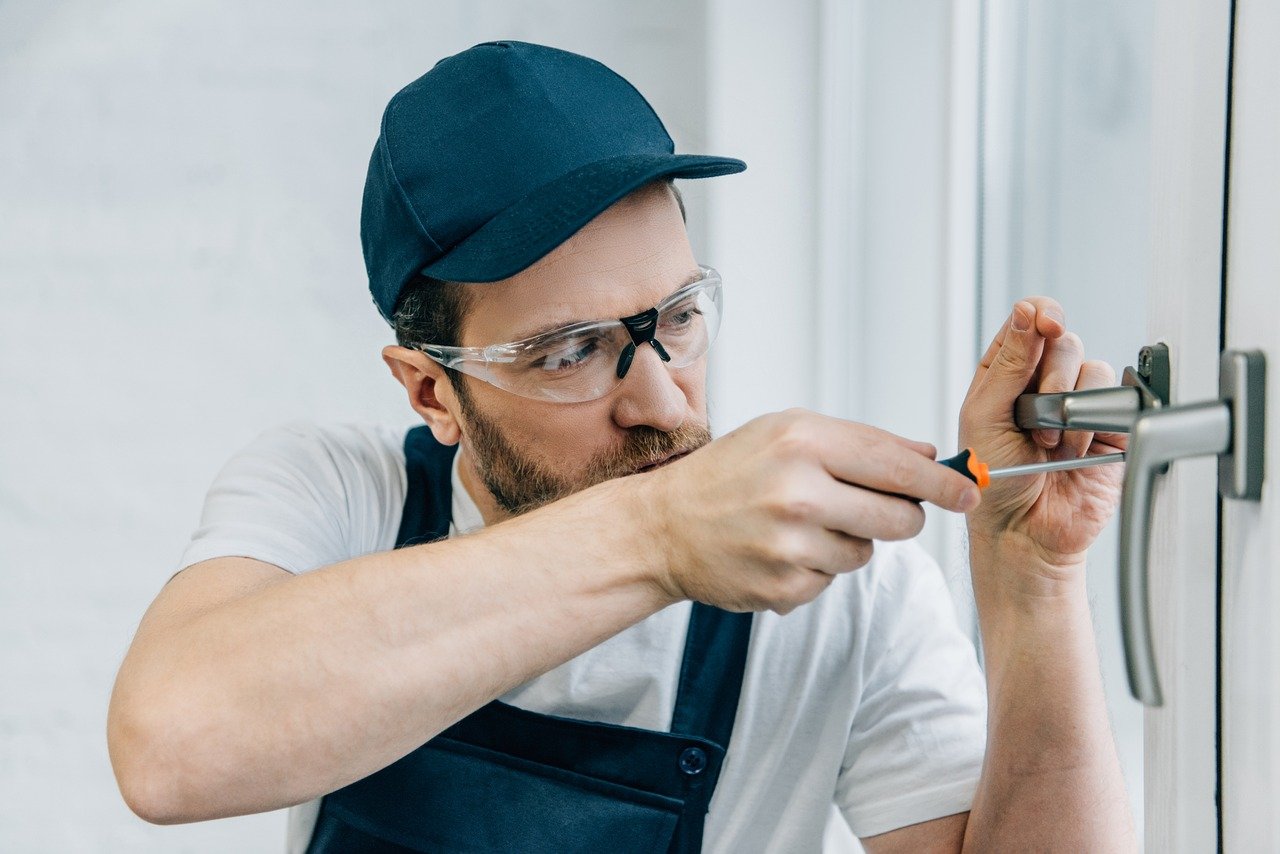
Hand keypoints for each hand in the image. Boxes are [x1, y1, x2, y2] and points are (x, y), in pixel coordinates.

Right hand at [638, 409, 979, 612]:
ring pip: (866, 554)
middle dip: (902, 517)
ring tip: (803, 525)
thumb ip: (862, 442)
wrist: (663, 526)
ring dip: (849, 543)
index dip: (943, 483)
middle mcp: (796, 493)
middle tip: (881, 510)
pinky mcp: (782, 587)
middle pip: (898, 518)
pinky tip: (780, 551)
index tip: (970, 492)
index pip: (897, 466)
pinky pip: (831, 582)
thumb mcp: (787, 433)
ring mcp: (788, 545)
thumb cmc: (728, 473)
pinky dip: (817, 569)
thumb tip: (930, 456)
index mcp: (801, 442)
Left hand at [960, 298, 1125, 574]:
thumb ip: (1009, 363)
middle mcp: (1043, 383)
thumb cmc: (992, 480)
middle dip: (1051, 376)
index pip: (1028, 321)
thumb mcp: (984, 415)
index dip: (1039, 315)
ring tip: (1049, 444)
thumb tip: (1027, 312)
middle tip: (1033, 416)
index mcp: (1006, 372)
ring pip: (1092, 369)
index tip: (1042, 322)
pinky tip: (1073, 450)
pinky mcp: (1109, 427)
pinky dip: (1092, 423)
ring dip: (1068, 407)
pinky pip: (1116, 400)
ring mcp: (1077, 404)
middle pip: (1064, 340)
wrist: (1022, 531)